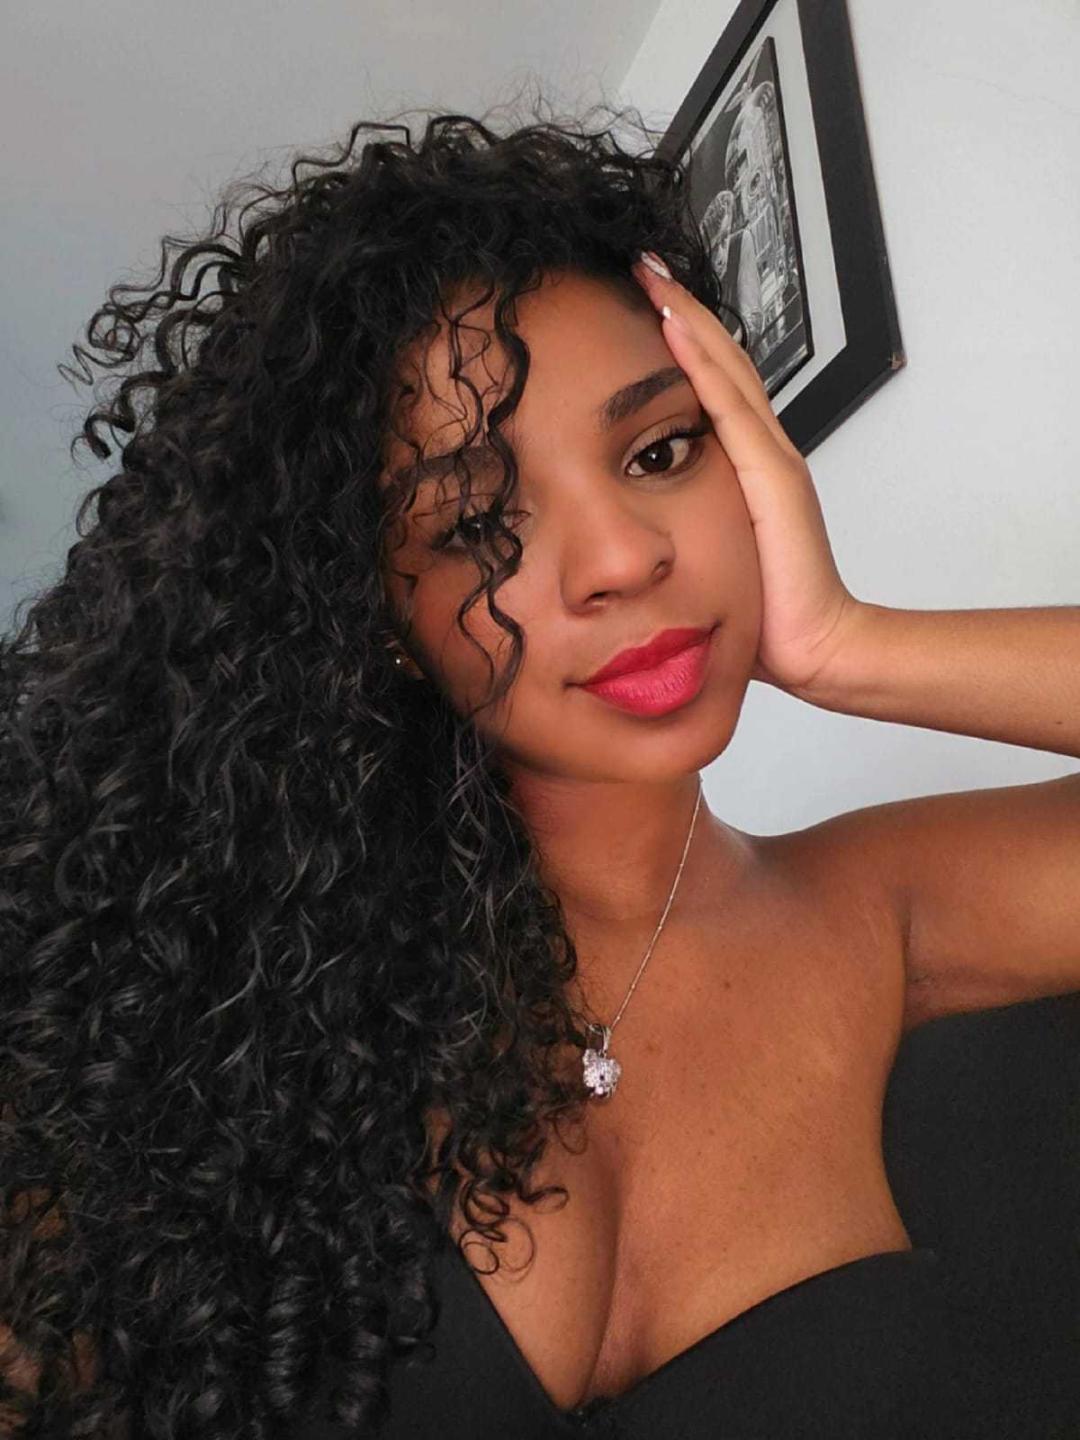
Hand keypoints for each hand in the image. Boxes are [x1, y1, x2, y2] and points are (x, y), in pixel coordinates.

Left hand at [632, 252, 865, 698]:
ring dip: (687, 317)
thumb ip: (686, 530)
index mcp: (748, 465)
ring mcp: (772, 457)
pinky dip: (701, 361)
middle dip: (683, 308)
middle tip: (644, 263)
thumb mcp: (711, 558)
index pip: (713, 384)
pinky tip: (671, 326)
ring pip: (727, 367)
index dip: (683, 339)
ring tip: (651, 275)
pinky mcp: (772, 475)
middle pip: (722, 359)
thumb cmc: (764, 610)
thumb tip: (633, 525)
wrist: (815, 646)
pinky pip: (728, 405)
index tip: (644, 300)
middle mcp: (764, 448)